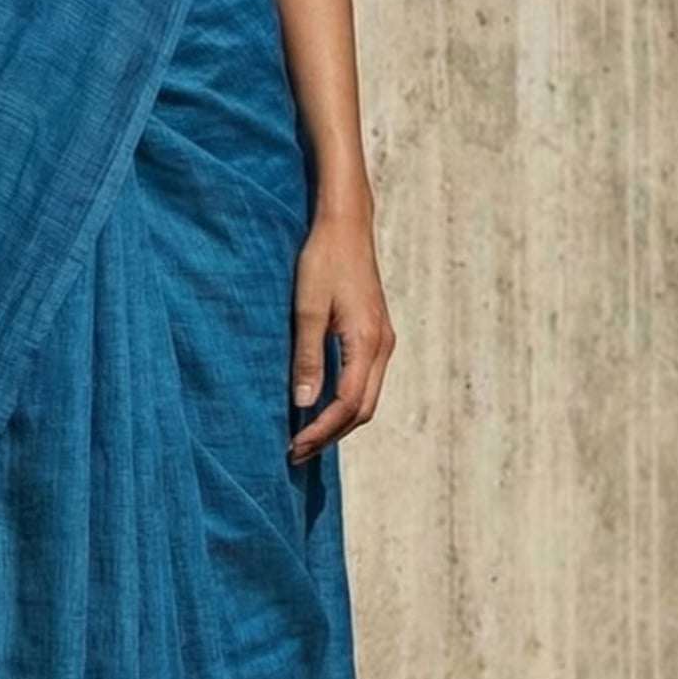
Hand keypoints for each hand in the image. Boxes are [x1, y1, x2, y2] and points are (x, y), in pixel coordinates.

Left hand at [288, 209, 393, 462]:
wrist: (347, 225)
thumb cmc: (323, 260)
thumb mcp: (307, 308)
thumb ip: (307, 356)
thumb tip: (303, 403)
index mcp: (367, 342)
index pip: (347, 404)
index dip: (321, 430)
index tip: (294, 447)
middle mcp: (383, 347)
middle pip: (362, 410)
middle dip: (330, 435)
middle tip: (296, 453)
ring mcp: (383, 341)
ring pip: (367, 398)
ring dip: (338, 422)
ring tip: (306, 437)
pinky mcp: (376, 334)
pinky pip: (365, 381)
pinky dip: (345, 402)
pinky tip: (321, 406)